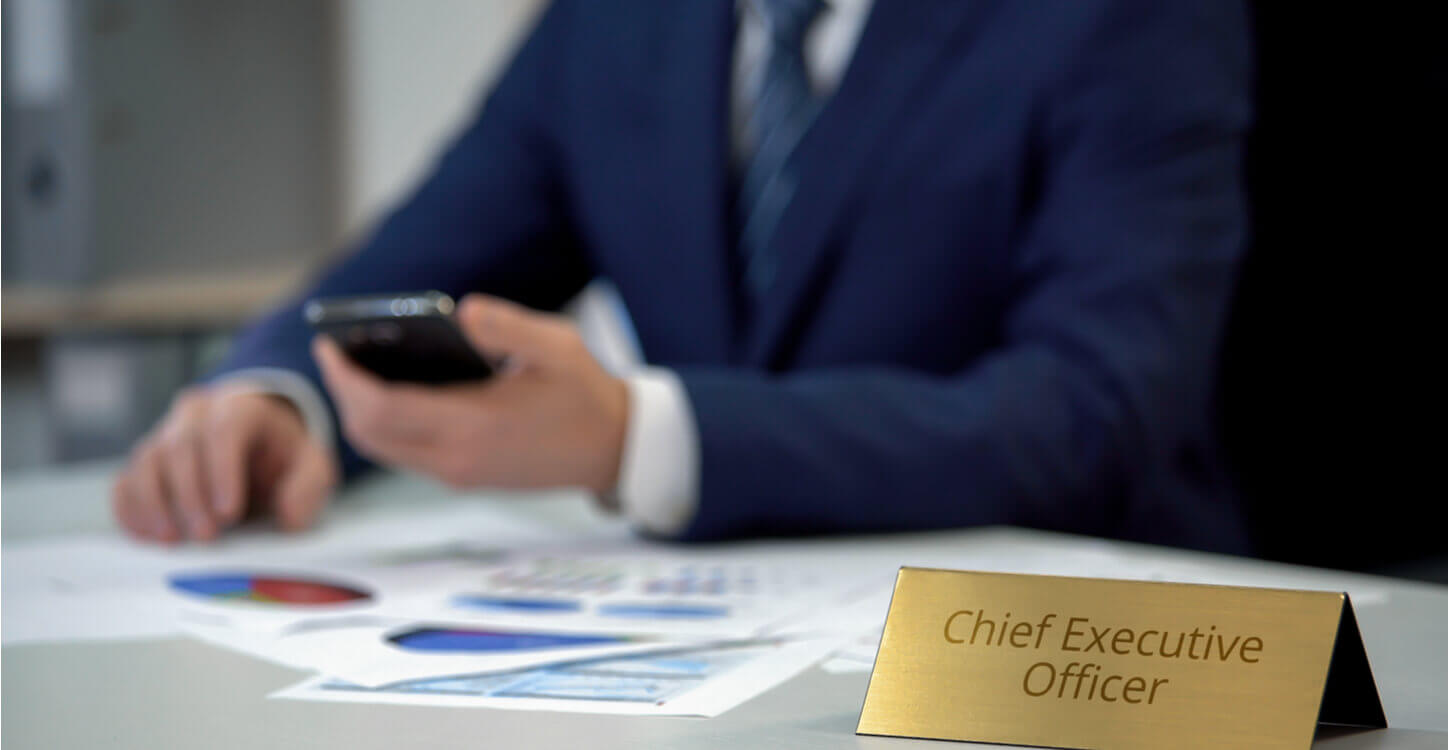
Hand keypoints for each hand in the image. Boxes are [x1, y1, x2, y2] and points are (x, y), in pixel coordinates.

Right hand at [111, 386, 338, 542]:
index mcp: (240, 407)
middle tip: (207, 536)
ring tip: (173, 540)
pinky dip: (130, 509)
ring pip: (146, 461)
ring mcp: (164, 434)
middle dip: (191, 495)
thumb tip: (289, 516)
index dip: (223, 471)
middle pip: (181, 446)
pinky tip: (147, 535)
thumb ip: (308, 486)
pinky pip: (126, 481)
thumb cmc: (283, 456)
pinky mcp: (145, 462)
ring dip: (155, 503)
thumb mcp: (312, 466)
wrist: (258, 447)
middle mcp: (196, 413)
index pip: (225, 429)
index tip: (229, 512)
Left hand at [313, 294, 628, 493]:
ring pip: (383, 448)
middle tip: (336, 354)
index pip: (381, 408)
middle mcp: (457, 458)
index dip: (344, 378)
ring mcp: (459, 473)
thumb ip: (506, 326)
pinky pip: (406, 454)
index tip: (328, 345)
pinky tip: (394, 389)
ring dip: (361, 412)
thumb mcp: (557, 346)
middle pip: (369, 434)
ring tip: (357, 369)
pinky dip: (387, 425)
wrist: (615, 450)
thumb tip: (460, 312)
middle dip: (342, 394)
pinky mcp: (465, 477)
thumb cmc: (586, 393)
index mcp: (474, 424)